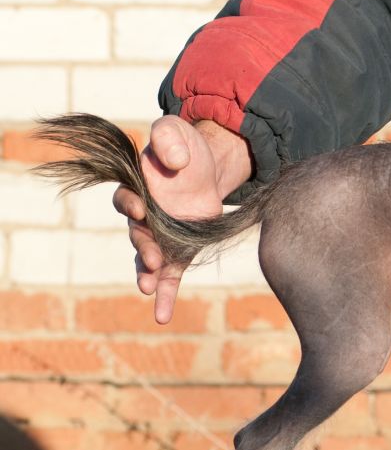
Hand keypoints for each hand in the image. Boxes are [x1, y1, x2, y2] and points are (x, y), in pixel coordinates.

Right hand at [112, 117, 251, 323]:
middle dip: (143, 247)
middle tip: (152, 257)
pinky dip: (165, 295)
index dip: (130, 204)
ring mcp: (160, 236)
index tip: (140, 208)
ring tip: (148, 287)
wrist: (206, 166)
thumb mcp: (177, 134)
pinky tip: (161, 315)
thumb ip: (169, 138)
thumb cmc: (185, 147)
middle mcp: (143, 216)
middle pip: (138, 234)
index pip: (125, 199)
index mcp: (136, 188)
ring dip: (147, 274)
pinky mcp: (179, 249)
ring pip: (148, 259)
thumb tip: (174, 160)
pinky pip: (170, 276)